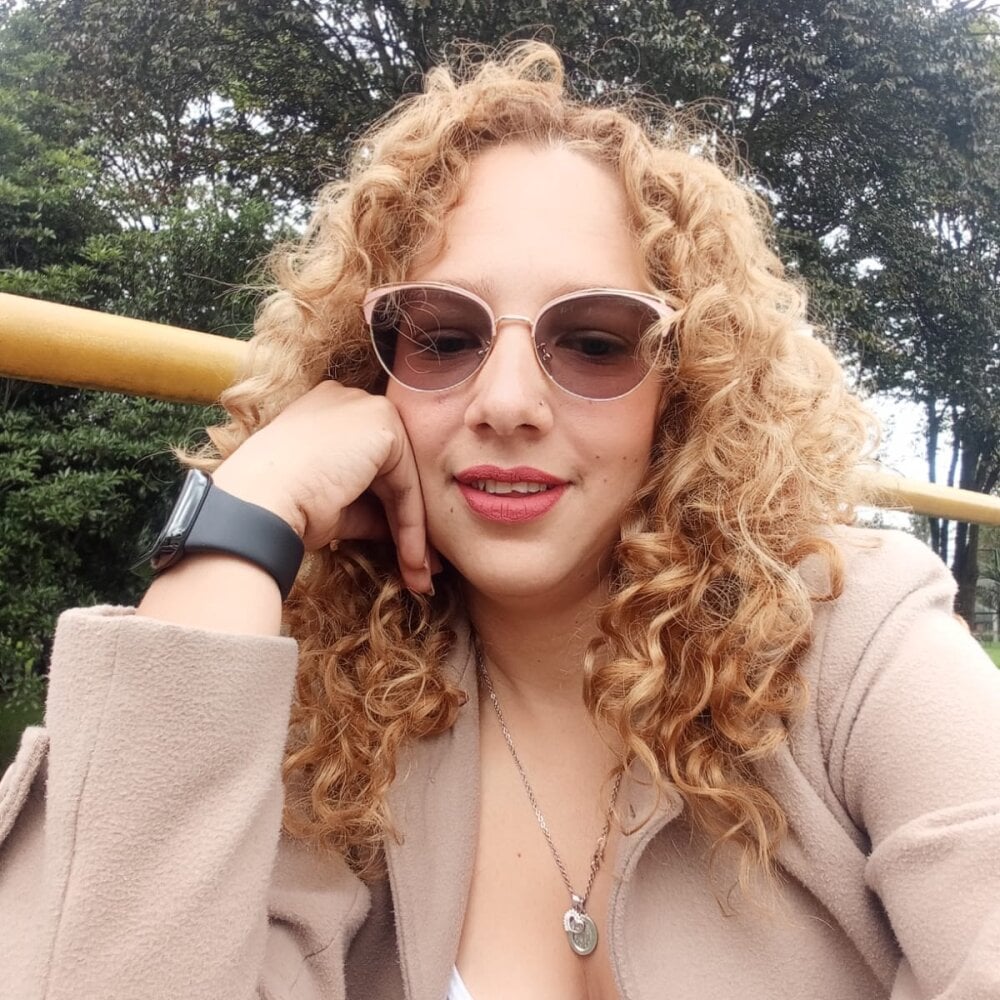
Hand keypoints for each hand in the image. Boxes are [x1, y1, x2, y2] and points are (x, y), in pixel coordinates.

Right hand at [211, 381, 433, 593]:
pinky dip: (412, 525)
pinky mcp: (384, 425)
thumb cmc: (282, 505)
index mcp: (329, 411)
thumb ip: (368, 507)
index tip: (398, 547)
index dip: (387, 507)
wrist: (259, 502)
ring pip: (404, 479)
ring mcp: (367, 408)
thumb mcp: (333, 503)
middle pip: (393, 469)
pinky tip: (413, 559)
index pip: (372, 462)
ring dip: (413, 531)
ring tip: (420, 574)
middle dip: (408, 521)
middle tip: (420, 566)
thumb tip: (397, 530)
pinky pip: (407, 484)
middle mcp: (350, 401)